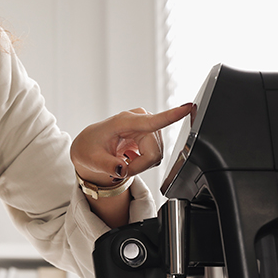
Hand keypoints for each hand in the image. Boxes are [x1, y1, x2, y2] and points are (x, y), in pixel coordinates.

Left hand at [70, 103, 193, 186]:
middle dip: (139, 166)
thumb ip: (107, 166)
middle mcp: (139, 120)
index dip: (171, 116)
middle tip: (121, 169)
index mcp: (124, 121)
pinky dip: (143, 162)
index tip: (188, 107)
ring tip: (123, 161)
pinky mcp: (151, 133)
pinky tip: (130, 157)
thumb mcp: (92, 159)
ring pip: (156, 155)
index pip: (151, 121)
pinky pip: (155, 155)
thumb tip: (122, 170)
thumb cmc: (89, 147)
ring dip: (140, 165)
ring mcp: (147, 126)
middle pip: (154, 152)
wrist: (89, 145)